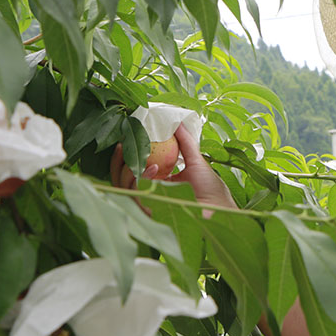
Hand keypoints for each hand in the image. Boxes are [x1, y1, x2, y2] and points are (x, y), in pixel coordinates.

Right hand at [110, 125, 236, 216]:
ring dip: (128, 170)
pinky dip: (140, 180)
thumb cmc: (209, 187)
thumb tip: (177, 122)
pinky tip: (153, 168)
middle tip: (121, 145)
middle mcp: (149, 193)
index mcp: (156, 181)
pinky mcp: (150, 212)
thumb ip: (185, 141)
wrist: (218, 205)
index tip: (124, 139)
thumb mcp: (195, 160)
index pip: (132, 169)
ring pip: (123, 188)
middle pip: (120, 180)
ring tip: (145, 158)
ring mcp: (148, 203)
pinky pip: (135, 196)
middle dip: (116, 163)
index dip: (124, 156)